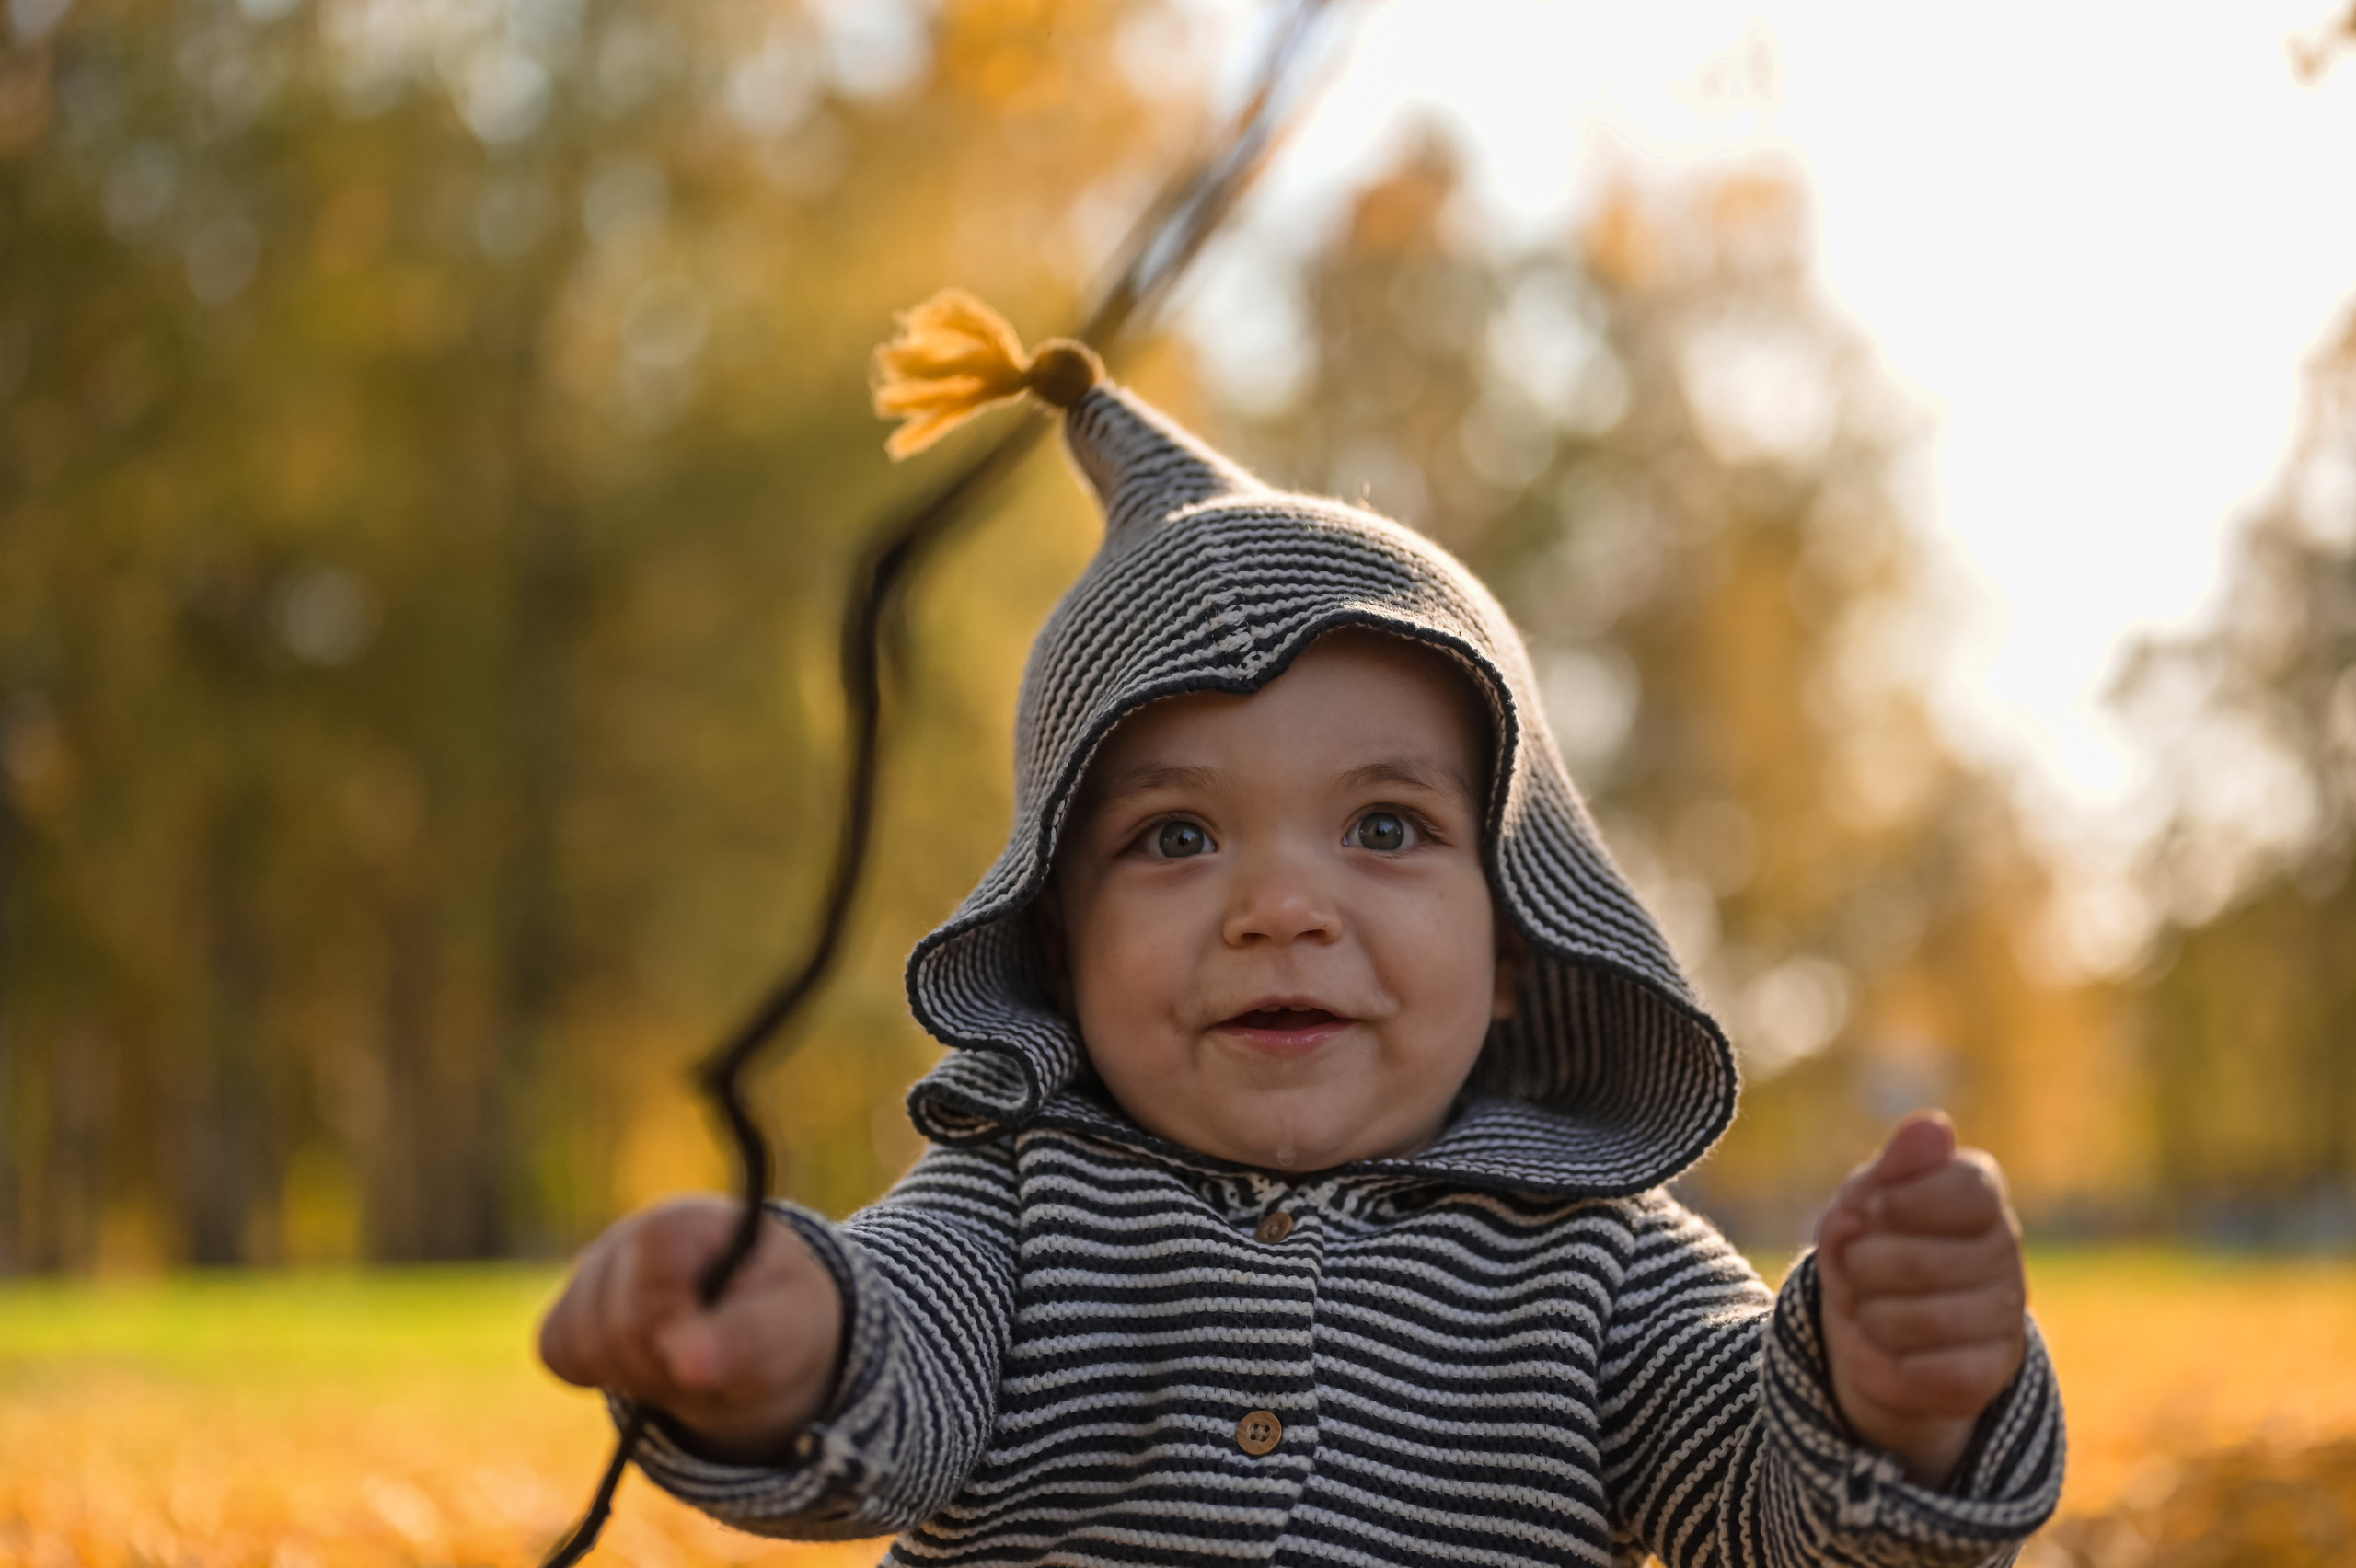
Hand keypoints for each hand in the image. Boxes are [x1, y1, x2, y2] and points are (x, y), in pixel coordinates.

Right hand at [539, 1196, 843, 1463]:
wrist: (755, 1325)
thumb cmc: (776, 1319)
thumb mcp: (782, 1330)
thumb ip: (741, 1340)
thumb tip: (688, 1364)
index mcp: (694, 1221)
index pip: (653, 1270)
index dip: (671, 1322)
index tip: (699, 1355)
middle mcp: (635, 1231)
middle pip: (612, 1318)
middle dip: (660, 1362)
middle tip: (704, 1364)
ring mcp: (595, 1265)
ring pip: (576, 1337)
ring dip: (632, 1374)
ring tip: (680, 1359)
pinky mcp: (569, 1303)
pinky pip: (556, 1351)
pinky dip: (597, 1372)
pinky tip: (640, 1362)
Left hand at [1815, 1110, 2027, 1487]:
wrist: (1868, 1328)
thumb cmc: (1867, 1245)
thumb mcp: (1863, 1201)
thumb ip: (1896, 1166)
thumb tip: (1933, 1125)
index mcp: (1979, 1194)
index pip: (1969, 1190)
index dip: (1906, 1203)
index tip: (1871, 1210)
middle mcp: (2006, 1249)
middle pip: (1928, 1260)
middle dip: (1867, 1267)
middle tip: (1858, 1267)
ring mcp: (2007, 1312)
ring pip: (1928, 1321)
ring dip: (1873, 1317)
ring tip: (1870, 1308)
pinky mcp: (1995, 1369)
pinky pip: (1943, 1374)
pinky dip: (1896, 1365)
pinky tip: (1891, 1351)